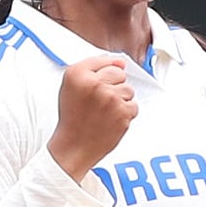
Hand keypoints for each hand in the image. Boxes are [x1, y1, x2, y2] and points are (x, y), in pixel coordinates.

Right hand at [48, 56, 137, 181]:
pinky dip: (125, 114)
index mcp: (77, 73)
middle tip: (99, 102)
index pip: (105, 60)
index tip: (96, 85)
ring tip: (104, 112)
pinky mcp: (122, 112)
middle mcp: (94, 83)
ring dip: (120, 100)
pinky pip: (133, 106)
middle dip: (113, 86)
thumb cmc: (73, 118)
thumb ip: (93, 68)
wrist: (74, 146)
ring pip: (128, 90)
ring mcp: (110, 97)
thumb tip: (120, 62)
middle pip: (119, 73)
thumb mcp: (71, 85)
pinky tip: (110, 120)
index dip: (102, 75)